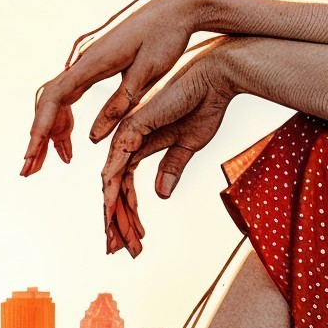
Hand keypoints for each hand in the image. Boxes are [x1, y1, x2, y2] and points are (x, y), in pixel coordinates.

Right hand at [21, 0, 205, 177]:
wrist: (175, 4)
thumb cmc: (167, 36)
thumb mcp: (149, 73)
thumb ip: (122, 103)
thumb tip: (93, 138)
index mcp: (93, 62)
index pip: (54, 98)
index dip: (40, 130)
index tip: (30, 157)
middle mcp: (81, 58)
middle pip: (48, 101)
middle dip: (38, 137)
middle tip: (31, 170)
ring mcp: (84, 58)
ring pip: (57, 97)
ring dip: (53, 129)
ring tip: (56, 161)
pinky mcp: (93, 60)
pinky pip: (71, 92)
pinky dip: (68, 116)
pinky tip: (74, 138)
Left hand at [98, 38, 239, 256]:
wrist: (217, 79)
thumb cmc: (204, 106)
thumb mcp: (187, 146)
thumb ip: (172, 168)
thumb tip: (160, 195)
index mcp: (140, 146)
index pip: (126, 186)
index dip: (126, 214)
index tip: (130, 241)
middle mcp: (129, 141)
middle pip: (115, 187)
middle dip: (116, 220)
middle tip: (115, 248)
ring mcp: (130, 132)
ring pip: (113, 178)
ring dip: (113, 209)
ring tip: (114, 236)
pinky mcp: (137, 124)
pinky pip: (119, 158)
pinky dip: (114, 182)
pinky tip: (110, 202)